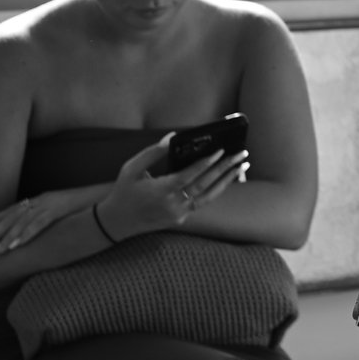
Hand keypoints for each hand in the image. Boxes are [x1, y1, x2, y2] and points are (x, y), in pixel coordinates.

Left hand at [0, 187, 99, 256]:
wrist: (114, 195)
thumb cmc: (94, 205)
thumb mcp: (69, 211)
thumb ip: (54, 219)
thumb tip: (42, 231)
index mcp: (42, 199)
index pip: (10, 211)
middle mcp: (42, 199)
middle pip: (9, 217)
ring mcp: (50, 203)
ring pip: (20, 222)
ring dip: (3, 239)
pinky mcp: (60, 209)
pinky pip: (38, 224)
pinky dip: (24, 236)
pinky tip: (13, 247)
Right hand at [95, 137, 251, 238]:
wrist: (116, 222)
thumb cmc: (124, 191)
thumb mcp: (131, 168)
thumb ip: (152, 152)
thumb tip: (172, 137)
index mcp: (160, 190)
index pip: (189, 176)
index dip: (205, 164)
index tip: (220, 151)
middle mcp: (172, 204)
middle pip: (205, 185)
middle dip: (225, 168)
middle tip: (241, 154)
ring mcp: (178, 213)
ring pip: (209, 196)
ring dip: (227, 180)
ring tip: (242, 166)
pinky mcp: (181, 218)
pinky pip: (202, 202)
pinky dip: (216, 190)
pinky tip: (226, 178)